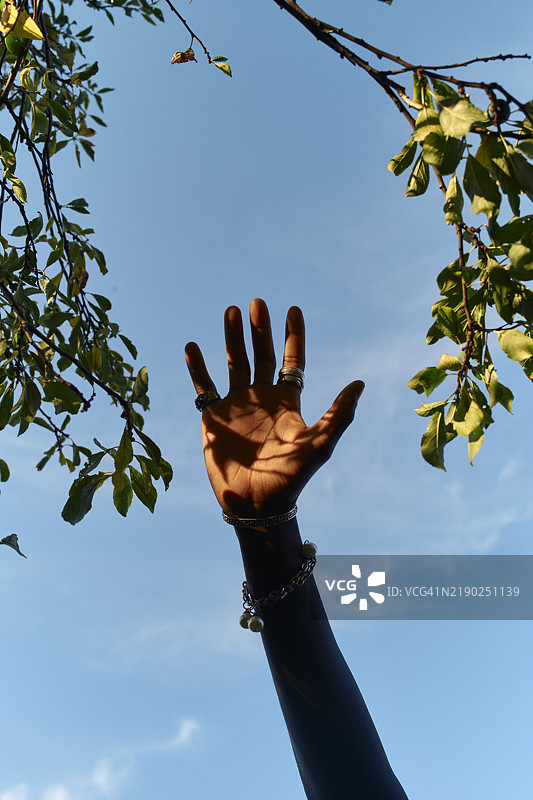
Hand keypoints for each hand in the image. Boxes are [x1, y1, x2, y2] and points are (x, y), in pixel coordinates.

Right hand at [184, 299, 363, 517]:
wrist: (255, 504)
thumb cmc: (290, 477)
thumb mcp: (319, 444)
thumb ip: (339, 413)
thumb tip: (361, 382)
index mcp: (287, 400)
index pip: (292, 360)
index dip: (293, 335)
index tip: (293, 309)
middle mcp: (261, 397)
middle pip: (262, 354)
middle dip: (260, 329)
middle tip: (257, 303)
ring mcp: (236, 405)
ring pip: (234, 363)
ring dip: (231, 338)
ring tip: (230, 311)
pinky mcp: (213, 417)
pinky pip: (203, 386)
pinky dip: (197, 367)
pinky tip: (192, 346)